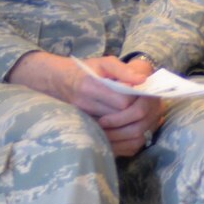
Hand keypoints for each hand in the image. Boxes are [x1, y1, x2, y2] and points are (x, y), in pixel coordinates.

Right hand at [8, 53, 167, 155]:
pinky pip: (105, 140)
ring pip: (113, 131)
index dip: (136, 100)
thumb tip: (142, 80)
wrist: (56, 81)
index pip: (123, 101)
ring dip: (130, 126)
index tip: (142, 96)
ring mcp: (81, 118)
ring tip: (139, 117)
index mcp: (91, 85)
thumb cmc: (84, 69)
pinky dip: (121, 137)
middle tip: (146, 108)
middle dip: (137, 114)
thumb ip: (123, 70)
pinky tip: (128, 128)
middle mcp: (84, 104)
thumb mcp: (103, 62)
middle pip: (119, 117)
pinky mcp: (81, 127)